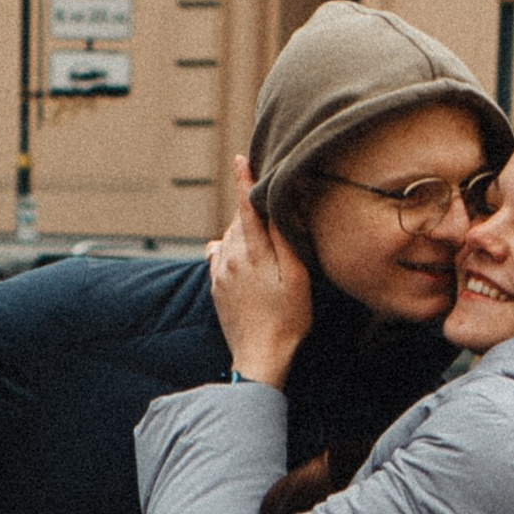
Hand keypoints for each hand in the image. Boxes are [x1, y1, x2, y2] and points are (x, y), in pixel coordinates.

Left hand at [207, 156, 311, 387]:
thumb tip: (277, 209)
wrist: (260, 355)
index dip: (244, 181)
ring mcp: (220, 274)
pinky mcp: (216, 288)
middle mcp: (230, 259)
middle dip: (250, 209)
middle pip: (238, 221)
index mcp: (252, 252)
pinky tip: (237, 252)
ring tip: (261, 233)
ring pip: (229, 238)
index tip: (241, 158)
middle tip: (267, 201)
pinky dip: (229, 248)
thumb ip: (284, 241)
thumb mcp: (297, 277)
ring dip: (242, 230)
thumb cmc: (287, 318)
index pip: (246, 208)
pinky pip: (219, 257)